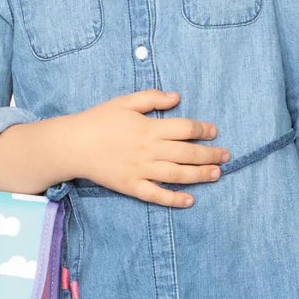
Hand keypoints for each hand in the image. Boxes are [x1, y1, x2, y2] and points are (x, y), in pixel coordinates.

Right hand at [67, 90, 230, 207]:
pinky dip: (174, 199)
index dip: (203, 130)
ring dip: (200, 175)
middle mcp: (149, 150)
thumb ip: (152, 98)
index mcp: (149, 128)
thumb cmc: (98, 120)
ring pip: (177, 175)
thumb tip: (177, 97)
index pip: (185, 129)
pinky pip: (156, 195)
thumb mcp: (124, 102)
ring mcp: (141, 170)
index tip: (214, 132)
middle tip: (226, 156)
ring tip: (217, 174)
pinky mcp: (131, 186)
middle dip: (210, 154)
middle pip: (187, 153)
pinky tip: (190, 200)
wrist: (73, 145)